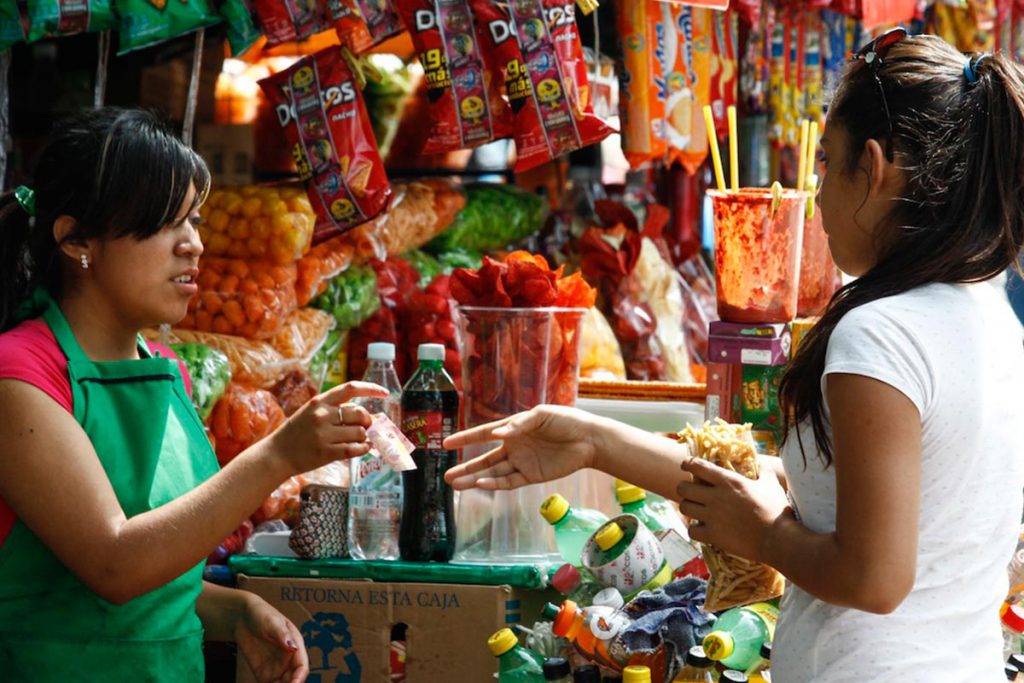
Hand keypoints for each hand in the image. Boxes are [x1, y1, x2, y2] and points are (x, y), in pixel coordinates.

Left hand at [234, 593, 308, 682]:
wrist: (241, 616)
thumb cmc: (261, 614)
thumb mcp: (271, 622)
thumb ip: (281, 635)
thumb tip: (293, 648)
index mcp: (295, 645)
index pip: (302, 666)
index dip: (299, 678)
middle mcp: (288, 659)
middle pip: (293, 679)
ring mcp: (275, 667)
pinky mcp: (262, 673)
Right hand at [266, 381, 387, 475]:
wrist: (276, 454)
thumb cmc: (297, 433)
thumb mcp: (311, 413)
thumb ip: (335, 410)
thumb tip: (369, 414)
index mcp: (319, 401)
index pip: (351, 388)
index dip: (371, 389)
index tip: (384, 393)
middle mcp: (322, 415)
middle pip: (360, 413)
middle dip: (367, 421)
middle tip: (365, 427)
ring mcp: (324, 434)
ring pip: (359, 432)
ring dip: (364, 437)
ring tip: (359, 440)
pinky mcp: (326, 452)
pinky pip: (355, 449)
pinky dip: (363, 449)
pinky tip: (362, 448)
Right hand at [443, 405, 595, 490]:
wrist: (589, 440)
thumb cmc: (566, 421)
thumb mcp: (542, 415)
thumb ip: (519, 425)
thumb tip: (497, 434)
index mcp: (513, 428)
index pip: (483, 434)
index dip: (465, 439)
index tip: (446, 443)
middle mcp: (514, 446)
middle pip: (484, 459)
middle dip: (466, 467)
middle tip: (446, 476)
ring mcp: (522, 462)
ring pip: (493, 473)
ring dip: (475, 479)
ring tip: (456, 484)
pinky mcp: (532, 476)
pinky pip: (509, 481)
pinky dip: (495, 483)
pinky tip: (481, 484)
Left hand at [677, 456, 792, 562]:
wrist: (777, 539)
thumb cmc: (775, 510)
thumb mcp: (771, 484)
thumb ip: (764, 471)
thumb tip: (763, 461)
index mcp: (728, 482)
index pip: (697, 466)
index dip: (687, 464)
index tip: (685, 465)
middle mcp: (716, 497)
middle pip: (682, 488)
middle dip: (684, 489)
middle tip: (690, 492)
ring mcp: (712, 517)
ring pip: (684, 508)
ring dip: (688, 508)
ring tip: (695, 510)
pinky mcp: (713, 535)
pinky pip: (691, 530)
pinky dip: (694, 530)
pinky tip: (702, 529)